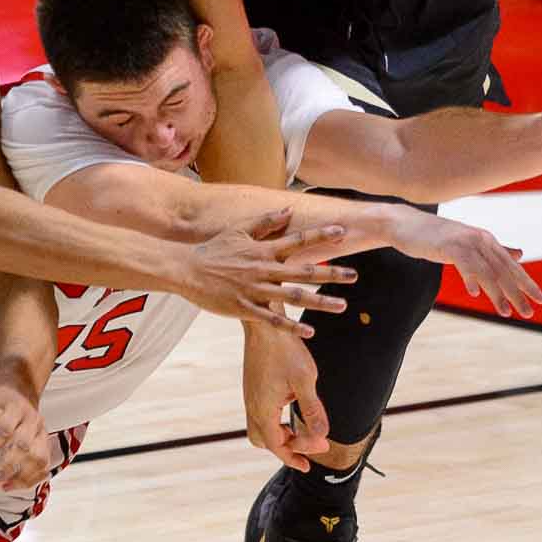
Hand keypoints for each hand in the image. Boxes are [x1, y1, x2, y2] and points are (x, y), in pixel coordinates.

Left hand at [0, 380, 50, 491]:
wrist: (19, 391)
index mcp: (13, 407)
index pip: (5, 429)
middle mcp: (30, 418)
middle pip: (24, 445)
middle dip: (8, 465)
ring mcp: (40, 431)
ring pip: (39, 456)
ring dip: (22, 476)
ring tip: (3, 485)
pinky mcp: (45, 441)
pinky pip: (44, 464)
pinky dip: (32, 478)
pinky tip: (15, 485)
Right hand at [185, 208, 357, 337]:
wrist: (187, 269)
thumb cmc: (214, 249)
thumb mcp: (239, 229)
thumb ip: (266, 221)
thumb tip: (289, 210)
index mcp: (263, 249)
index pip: (298, 240)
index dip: (321, 236)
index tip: (343, 233)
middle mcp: (263, 268)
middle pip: (303, 271)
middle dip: (331, 273)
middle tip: (354, 276)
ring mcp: (255, 290)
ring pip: (293, 297)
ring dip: (319, 301)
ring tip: (342, 305)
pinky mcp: (245, 308)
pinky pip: (273, 319)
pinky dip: (292, 326)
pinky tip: (310, 331)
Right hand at [242, 323, 329, 472]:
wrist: (265, 323)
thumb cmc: (285, 349)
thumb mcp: (305, 380)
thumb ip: (313, 411)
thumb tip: (322, 436)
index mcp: (263, 409)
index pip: (277, 445)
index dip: (296, 456)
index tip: (316, 456)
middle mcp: (252, 405)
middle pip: (264, 441)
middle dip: (287, 448)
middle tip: (310, 445)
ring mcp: (250, 396)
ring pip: (259, 428)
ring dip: (280, 434)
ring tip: (301, 430)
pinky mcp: (252, 386)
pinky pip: (260, 414)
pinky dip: (275, 421)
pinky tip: (291, 408)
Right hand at [386, 207, 541, 317]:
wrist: (406, 224)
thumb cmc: (436, 237)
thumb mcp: (469, 244)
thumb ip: (494, 250)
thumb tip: (520, 254)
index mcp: (487, 241)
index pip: (512, 265)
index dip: (527, 283)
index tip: (541, 300)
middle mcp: (481, 240)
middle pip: (503, 270)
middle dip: (518, 293)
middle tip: (529, 313)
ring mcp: (465, 242)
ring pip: (487, 271)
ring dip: (497, 293)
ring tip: (506, 313)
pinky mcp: (448, 245)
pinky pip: (464, 264)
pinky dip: (470, 278)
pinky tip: (474, 293)